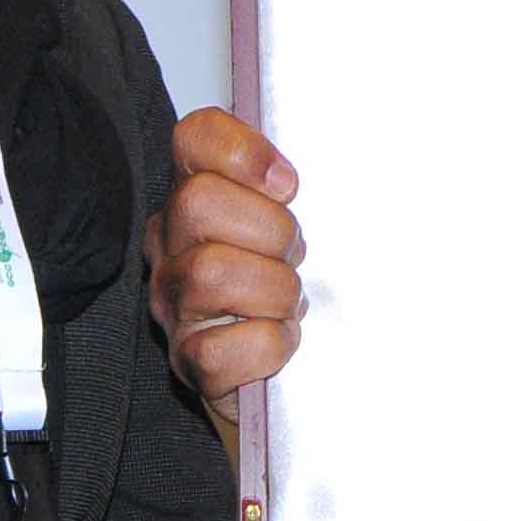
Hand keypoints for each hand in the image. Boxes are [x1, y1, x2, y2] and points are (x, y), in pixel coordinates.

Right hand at [150, 108, 302, 416]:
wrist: (291, 383)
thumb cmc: (292, 293)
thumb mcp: (295, 228)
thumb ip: (296, 192)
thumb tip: (348, 160)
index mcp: (197, 197)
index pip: (195, 138)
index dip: (242, 151)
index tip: (289, 185)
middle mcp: (172, 245)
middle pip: (199, 202)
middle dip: (270, 230)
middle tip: (295, 257)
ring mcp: (174, 305)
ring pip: (212, 273)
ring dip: (275, 291)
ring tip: (289, 304)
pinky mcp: (190, 363)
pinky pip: (222, 347)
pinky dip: (268, 346)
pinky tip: (280, 342)